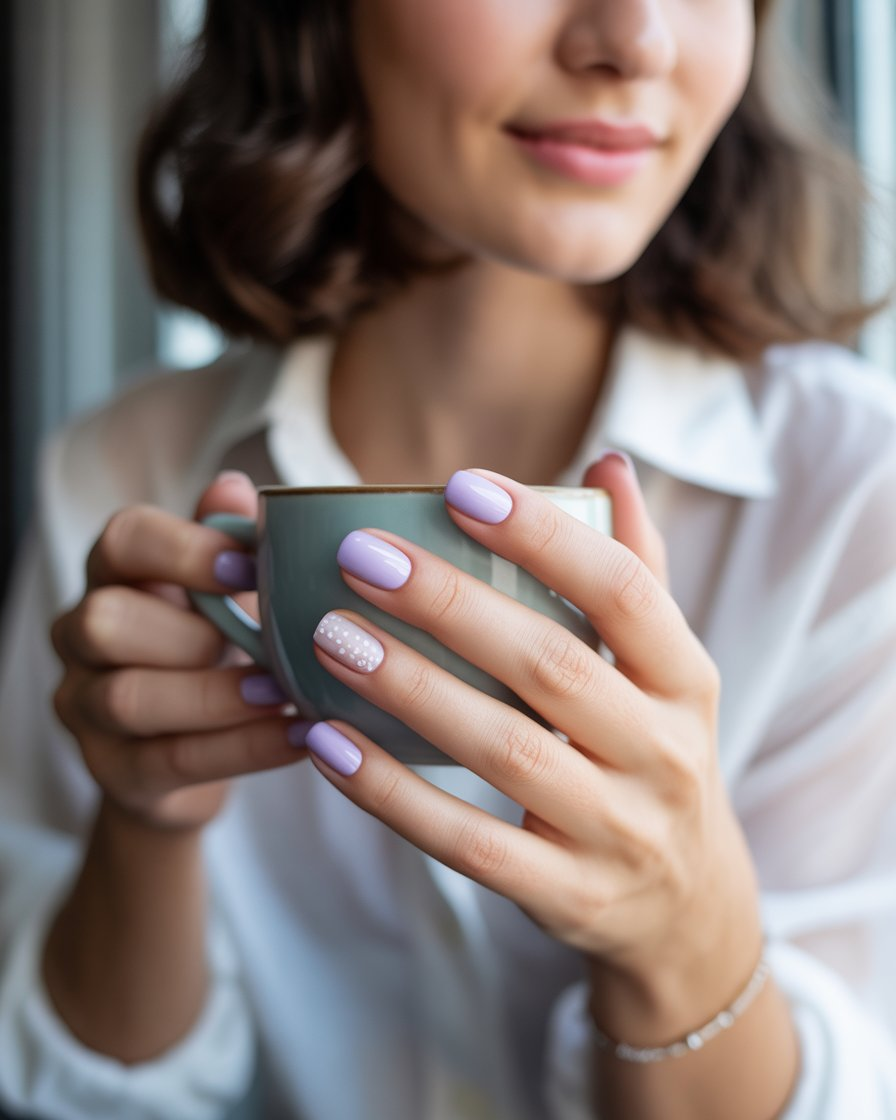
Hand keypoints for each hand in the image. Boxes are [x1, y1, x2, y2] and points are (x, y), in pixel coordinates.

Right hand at [51, 472, 309, 831]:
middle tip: (267, 645)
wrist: (198, 751)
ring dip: (219, 696)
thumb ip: (230, 542)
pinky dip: (243, 748)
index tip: (251, 565)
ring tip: (289, 693)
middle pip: (103, 621)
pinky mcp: (114, 771)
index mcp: (117, 575)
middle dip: (191, 634)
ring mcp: (87, 707)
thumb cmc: (217, 647)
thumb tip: (240, 489)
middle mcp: (83, 636)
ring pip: (129, 698)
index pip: (123, 541)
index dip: (184, 549)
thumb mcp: (226, 593)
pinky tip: (301, 735)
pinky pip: (171, 760)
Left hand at [304, 455, 762, 1038]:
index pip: (624, 592)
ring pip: (507, 753)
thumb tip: (607, 464)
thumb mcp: (667, 671)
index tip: (461, 487)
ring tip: (330, 634)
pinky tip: (327, 741)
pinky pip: (469, 844)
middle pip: (552, 666)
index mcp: (687, 680)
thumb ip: (636, 567)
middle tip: (361, 555)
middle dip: (452, 605)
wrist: (686, 908)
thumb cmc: (653, 754)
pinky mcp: (566, 895)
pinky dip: (393, 794)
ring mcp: (617, 832)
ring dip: (412, 689)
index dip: (545, 537)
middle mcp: (663, 753)